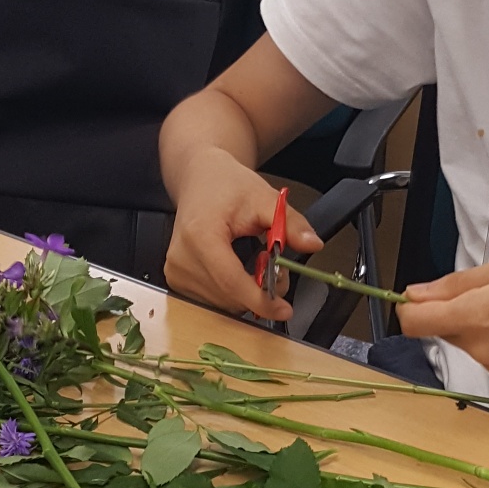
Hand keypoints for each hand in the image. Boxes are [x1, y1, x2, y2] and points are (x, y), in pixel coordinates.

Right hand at [164, 148, 321, 322]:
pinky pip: (212, 300)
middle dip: (259, 293)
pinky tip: (238, 270)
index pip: (231, 281)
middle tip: (276, 268)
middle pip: (229, 296)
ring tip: (256, 264)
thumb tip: (312, 244)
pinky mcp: (176, 278)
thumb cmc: (227, 186)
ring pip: (222, 303)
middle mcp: (182, 257)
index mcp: (200, 236)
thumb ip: (290, 223)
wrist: (200, 179)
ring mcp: (175, 271)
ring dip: (246, 294)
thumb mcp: (265, 198)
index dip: (260, 300)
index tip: (284, 308)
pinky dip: (232, 293)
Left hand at [399, 253, 488, 382]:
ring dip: (484, 322)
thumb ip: (459, 284)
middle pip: (445, 330)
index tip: (425, 291)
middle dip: (457, 309)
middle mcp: (486, 352)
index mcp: (479, 319)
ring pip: (472, 342)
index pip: (414, 323)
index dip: (410, 305)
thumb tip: (415, 294)